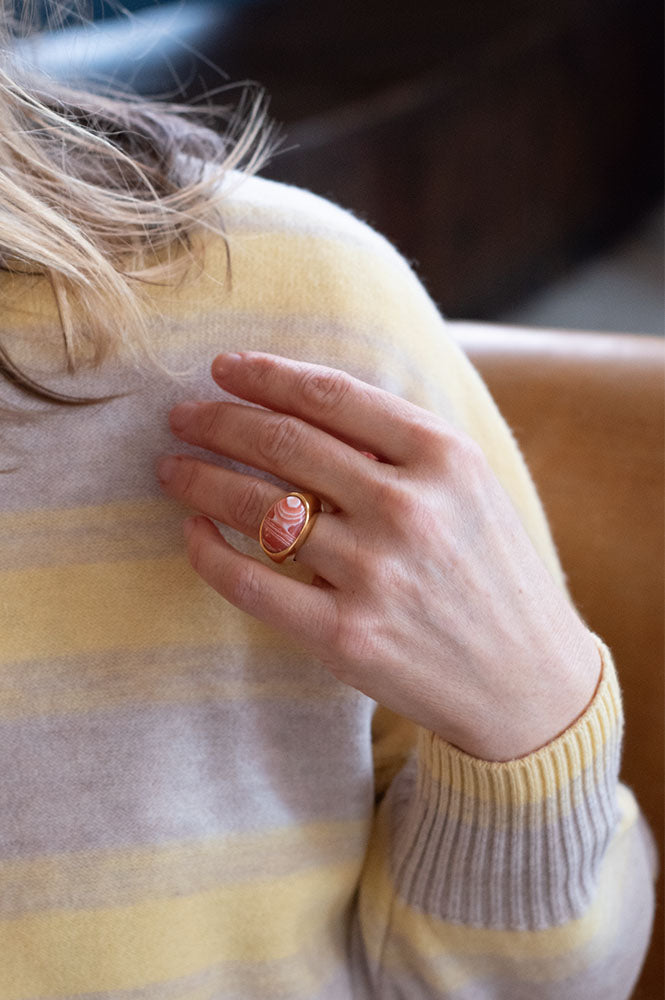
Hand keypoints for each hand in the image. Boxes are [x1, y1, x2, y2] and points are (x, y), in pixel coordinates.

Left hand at [156, 352, 600, 760]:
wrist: (529, 682)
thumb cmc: (495, 575)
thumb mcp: (472, 488)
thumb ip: (401, 445)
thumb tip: (302, 406)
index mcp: (444, 457)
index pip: (332, 396)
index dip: (266, 374)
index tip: (224, 368)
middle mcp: (407, 508)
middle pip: (284, 443)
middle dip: (218, 421)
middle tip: (182, 415)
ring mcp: (374, 574)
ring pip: (257, 508)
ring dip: (200, 479)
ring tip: (172, 467)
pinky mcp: (345, 636)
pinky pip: (251, 582)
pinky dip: (207, 553)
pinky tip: (192, 533)